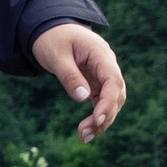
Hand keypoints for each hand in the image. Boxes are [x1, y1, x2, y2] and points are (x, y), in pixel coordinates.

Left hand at [33, 21, 124, 140]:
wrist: (50, 29)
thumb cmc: (52, 39)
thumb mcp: (56, 56)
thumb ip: (70, 76)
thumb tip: (83, 98)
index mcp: (100, 54)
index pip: (113, 80)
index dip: (108, 102)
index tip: (97, 119)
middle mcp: (107, 64)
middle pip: (116, 94)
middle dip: (104, 116)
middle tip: (84, 134)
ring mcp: (103, 74)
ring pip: (112, 101)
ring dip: (102, 120)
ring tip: (84, 137)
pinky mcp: (97, 82)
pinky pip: (102, 101)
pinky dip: (97, 116)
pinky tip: (87, 130)